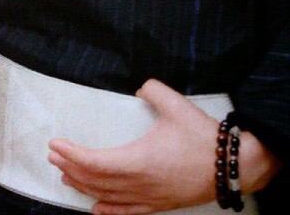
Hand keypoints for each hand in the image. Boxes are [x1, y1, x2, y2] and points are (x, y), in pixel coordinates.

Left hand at [48, 79, 280, 214]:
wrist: (235, 166)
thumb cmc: (202, 135)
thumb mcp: (175, 104)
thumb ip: (152, 90)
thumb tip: (139, 88)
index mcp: (140, 160)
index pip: (96, 162)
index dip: (72, 155)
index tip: (55, 145)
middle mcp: (141, 184)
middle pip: (97, 181)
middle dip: (72, 169)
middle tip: (54, 157)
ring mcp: (151, 197)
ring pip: (110, 197)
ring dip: (85, 187)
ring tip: (65, 177)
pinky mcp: (162, 204)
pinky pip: (130, 212)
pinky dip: (109, 211)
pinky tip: (96, 209)